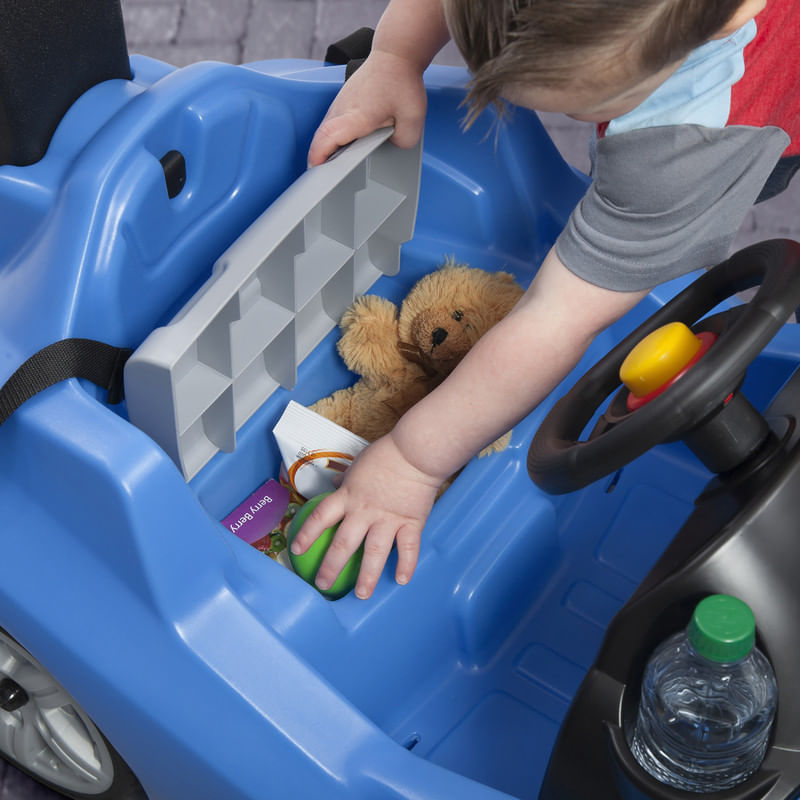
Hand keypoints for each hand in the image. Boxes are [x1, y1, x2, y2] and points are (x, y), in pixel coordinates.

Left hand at [290, 433, 441, 598]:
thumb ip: (347, 480)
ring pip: (374, 552)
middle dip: (331, 567)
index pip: (320, 517)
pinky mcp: (410, 522)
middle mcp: (364, 511)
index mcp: (348, 496)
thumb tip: (337, 483)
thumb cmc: (386, 455)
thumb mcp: (358, 465)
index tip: (296, 549)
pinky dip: (406, 565)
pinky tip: (402, 580)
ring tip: (361, 595)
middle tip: (323, 584)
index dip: (307, 534)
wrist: (415, 452)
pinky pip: (408, 548)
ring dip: (367, 576)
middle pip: (343, 543)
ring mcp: (388, 519)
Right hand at [307, 49, 427, 165]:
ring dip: (325, 146)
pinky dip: (331, 136)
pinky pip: (330, 123)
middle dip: (319, 157)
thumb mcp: (413, 120)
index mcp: (357, 116)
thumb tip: (393, 146)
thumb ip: (403, 142)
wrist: (395, 55)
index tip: (316, 169)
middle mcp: (343, 109)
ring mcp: (339, 103)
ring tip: (332, 165)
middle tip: (324, 177)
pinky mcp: (341, 101)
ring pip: (324, 130)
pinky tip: (341, 146)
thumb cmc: (402, 82)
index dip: (319, 155)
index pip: (328, 138)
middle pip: (321, 137)